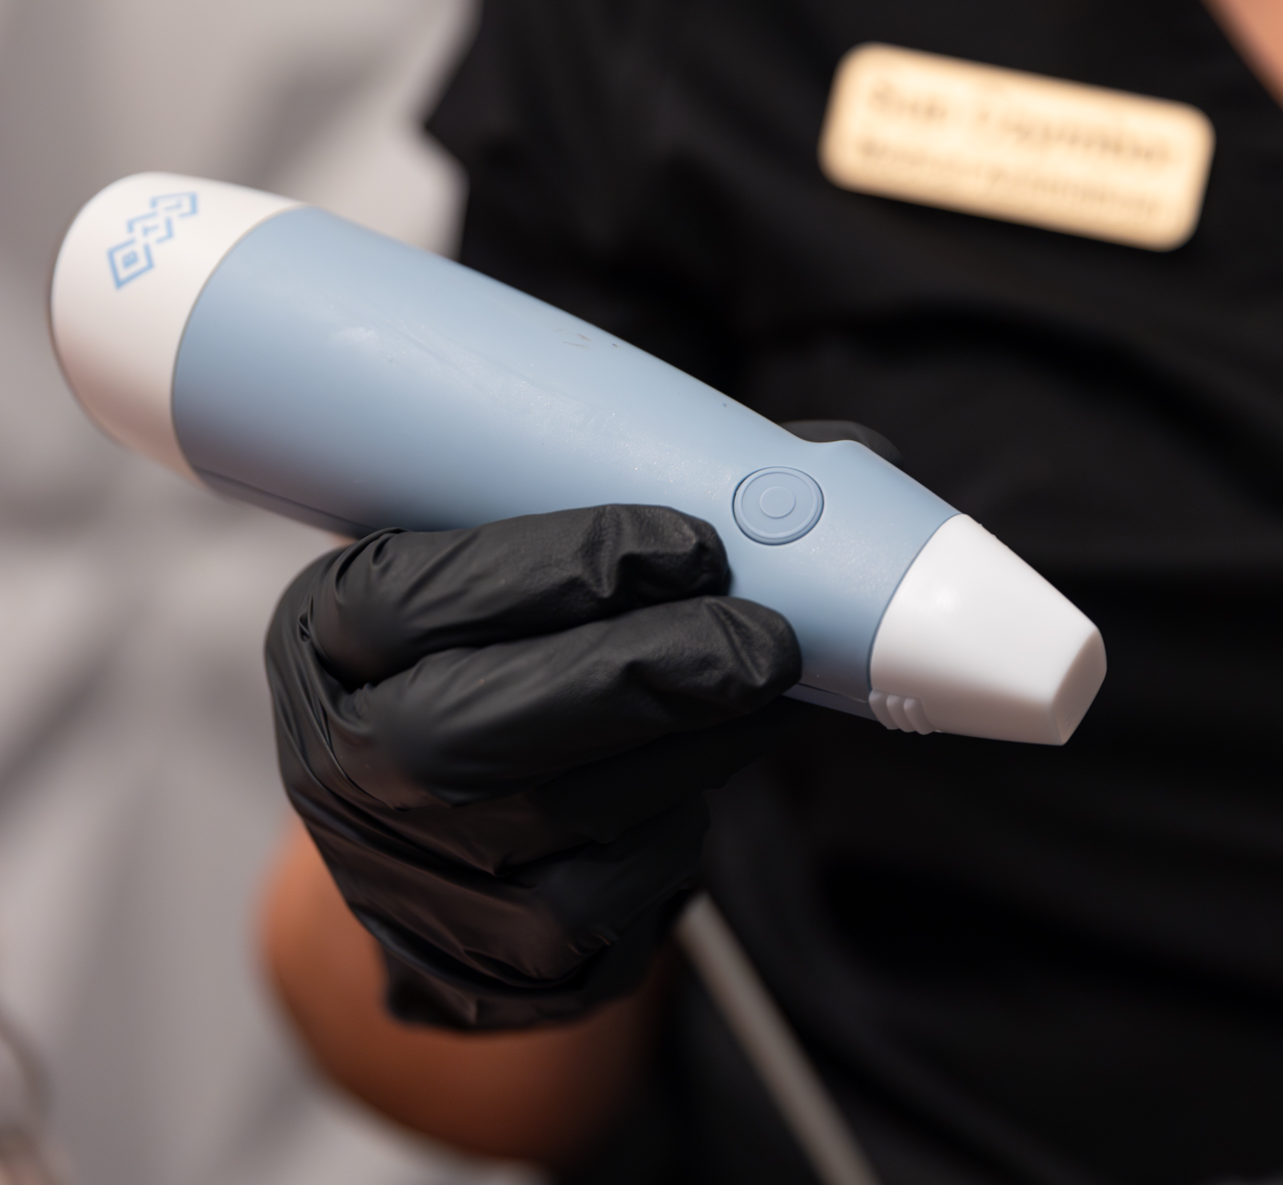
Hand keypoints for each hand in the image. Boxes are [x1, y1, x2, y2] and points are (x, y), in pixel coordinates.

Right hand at [266, 505, 798, 1029]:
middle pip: (467, 734)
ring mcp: (395, 880)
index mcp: (319, 640)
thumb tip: (802, 475)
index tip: (688, 548)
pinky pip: (596, 908)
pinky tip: (694, 787)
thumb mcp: (511, 573)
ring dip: (689, 752)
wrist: (455, 835)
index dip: (553, 571)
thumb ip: (606, 516)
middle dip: (641, 676)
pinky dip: (670, 837)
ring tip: (759, 696)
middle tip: (764, 644)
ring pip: (555, 824)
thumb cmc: (504, 661)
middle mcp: (336, 767)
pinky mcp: (475, 967)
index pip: (403, 599)